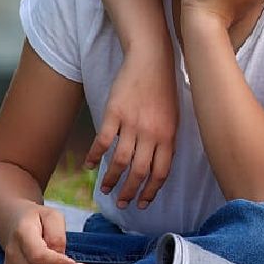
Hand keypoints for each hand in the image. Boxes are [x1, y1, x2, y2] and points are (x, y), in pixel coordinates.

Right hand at [86, 46, 176, 209]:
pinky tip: (90, 165)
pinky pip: (103, 141)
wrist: (151, 60)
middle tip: (121, 203)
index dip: (151, 191)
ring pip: (120, 161)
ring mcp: (132, 123)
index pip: (161, 172)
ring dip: (111, 179)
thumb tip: (157, 167)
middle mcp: (151, 133)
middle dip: (129, 192)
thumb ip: (166, 142)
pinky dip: (95, 156)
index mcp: (168, 136)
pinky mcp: (114, 113)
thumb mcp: (173, 118)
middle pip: (139, 172)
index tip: (143, 203)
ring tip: (105, 190)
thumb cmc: (164, 89)